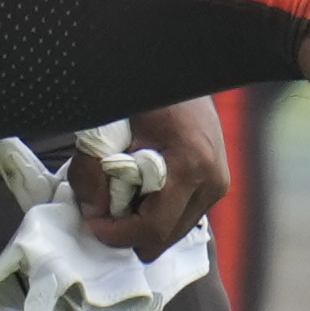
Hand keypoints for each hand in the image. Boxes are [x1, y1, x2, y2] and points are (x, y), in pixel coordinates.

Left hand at [82, 97, 227, 256]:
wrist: (180, 72)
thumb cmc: (148, 94)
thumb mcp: (111, 128)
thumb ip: (92, 170)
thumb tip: (92, 212)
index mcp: (191, 167)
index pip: (154, 228)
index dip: (117, 234)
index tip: (93, 223)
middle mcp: (212, 181)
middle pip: (165, 238)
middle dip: (129, 231)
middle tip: (104, 209)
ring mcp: (218, 184)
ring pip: (174, 231)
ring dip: (143, 222)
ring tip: (124, 193)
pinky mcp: (216, 183)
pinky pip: (182, 216)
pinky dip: (157, 211)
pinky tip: (143, 189)